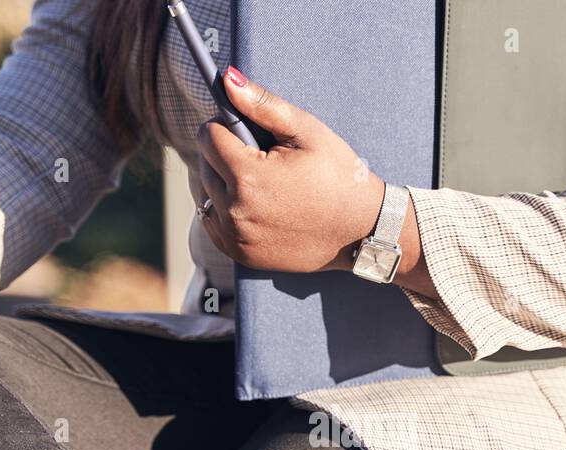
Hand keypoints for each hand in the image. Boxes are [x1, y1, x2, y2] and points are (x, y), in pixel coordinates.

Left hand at [195, 66, 385, 273]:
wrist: (361, 231)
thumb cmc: (339, 177)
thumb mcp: (306, 132)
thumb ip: (263, 105)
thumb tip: (227, 80)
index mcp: (248, 176)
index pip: (208, 137)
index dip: (226, 127)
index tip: (248, 133)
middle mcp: (235, 211)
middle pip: (204, 166)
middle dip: (224, 155)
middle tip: (260, 158)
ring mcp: (236, 237)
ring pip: (205, 195)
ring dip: (221, 182)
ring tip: (258, 181)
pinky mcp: (240, 254)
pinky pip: (212, 224)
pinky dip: (224, 211)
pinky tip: (252, 205)